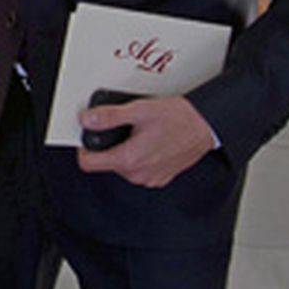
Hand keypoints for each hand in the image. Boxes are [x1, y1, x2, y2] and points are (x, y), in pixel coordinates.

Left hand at [77, 95, 215, 187]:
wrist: (206, 126)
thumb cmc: (178, 119)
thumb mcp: (139, 110)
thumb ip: (109, 116)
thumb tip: (87, 119)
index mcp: (129, 159)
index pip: (88, 163)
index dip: (83, 147)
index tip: (87, 135)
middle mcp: (138, 174)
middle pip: (106, 162)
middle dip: (109, 144)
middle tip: (122, 126)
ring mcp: (149, 178)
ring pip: (122, 165)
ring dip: (124, 149)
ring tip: (139, 132)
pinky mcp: (159, 178)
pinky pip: (138, 169)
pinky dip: (139, 156)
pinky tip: (150, 141)